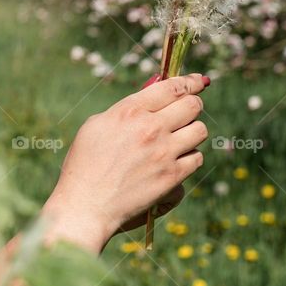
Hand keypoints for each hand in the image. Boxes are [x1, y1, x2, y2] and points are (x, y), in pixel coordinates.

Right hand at [43, 73, 209, 249]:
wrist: (86, 204)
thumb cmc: (85, 164)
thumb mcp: (97, 125)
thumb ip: (126, 108)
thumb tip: (152, 92)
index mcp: (130, 111)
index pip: (172, 87)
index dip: (190, 81)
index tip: (198, 81)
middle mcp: (151, 128)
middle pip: (192, 105)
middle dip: (193, 104)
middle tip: (187, 110)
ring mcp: (164, 153)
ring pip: (200, 130)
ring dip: (192, 131)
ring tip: (180, 137)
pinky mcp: (172, 177)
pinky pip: (196, 158)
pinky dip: (189, 157)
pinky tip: (176, 159)